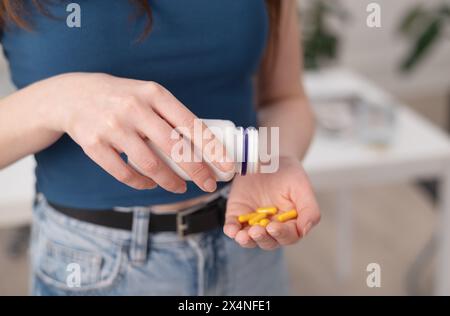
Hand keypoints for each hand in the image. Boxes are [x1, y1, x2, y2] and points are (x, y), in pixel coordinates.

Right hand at [41, 73, 231, 191]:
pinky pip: (124, 173)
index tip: (227, 166)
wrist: (74, 95)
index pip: (191, 123)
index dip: (212, 148)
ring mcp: (112, 126)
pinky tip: (150, 184)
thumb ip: (172, 116)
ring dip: (170, 181)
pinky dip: (142, 183)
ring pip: (150, 164)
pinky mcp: (93, 144)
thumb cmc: (123, 98)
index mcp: (154, 93)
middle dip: (197, 171)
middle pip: (174, 147)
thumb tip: (205, 147)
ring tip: (179, 187)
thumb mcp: (148, 95)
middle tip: (209, 185)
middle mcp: (134, 108)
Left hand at [224, 156, 319, 249]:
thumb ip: (309, 210)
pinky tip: (230, 230)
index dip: (281, 234)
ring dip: (246, 240)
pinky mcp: (237, 215)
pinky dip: (231, 230)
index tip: (273, 227)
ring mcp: (253, 223)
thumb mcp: (302, 187)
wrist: (269, 158)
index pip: (287, 236)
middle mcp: (271, 227)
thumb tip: (305, 231)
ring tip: (242, 236)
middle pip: (268, 241)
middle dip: (262, 238)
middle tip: (257, 231)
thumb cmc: (289, 174)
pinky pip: (233, 226)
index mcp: (290, 224)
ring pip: (249, 239)